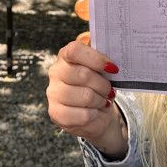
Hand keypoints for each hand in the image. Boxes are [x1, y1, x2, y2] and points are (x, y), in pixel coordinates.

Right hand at [46, 38, 126, 156]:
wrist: (95, 111)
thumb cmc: (98, 85)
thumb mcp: (101, 69)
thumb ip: (103, 60)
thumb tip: (111, 62)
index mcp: (66, 55)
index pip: (75, 51)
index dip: (96, 59)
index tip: (113, 68)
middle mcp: (56, 72)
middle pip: (83, 75)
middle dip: (103, 85)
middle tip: (109, 90)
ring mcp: (53, 93)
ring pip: (85, 96)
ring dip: (100, 100)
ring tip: (102, 101)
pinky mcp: (56, 113)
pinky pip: (83, 115)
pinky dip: (95, 114)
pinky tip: (94, 112)